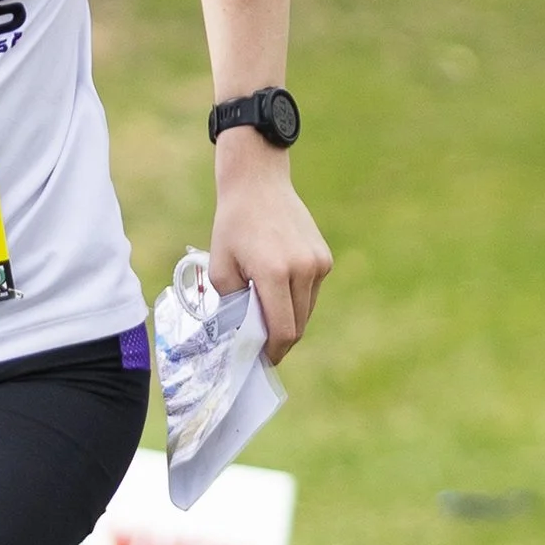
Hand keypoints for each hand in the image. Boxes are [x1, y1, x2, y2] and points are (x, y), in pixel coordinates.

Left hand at [208, 139, 331, 356]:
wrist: (258, 184)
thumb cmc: (232, 225)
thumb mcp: (219, 267)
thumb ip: (231, 304)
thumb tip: (240, 336)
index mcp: (274, 273)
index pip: (283, 330)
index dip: (273, 352)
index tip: (262, 361)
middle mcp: (303, 269)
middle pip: (297, 325)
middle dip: (279, 341)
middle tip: (260, 347)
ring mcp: (318, 263)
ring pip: (306, 311)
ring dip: (289, 320)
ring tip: (265, 316)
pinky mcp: (324, 258)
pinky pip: (311, 292)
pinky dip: (296, 300)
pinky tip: (276, 289)